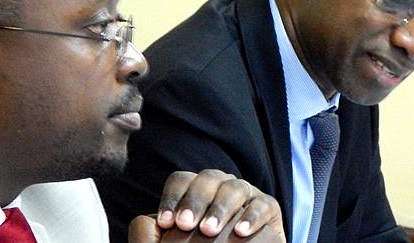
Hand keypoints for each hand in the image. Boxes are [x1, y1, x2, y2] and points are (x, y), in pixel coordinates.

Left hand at [127, 169, 283, 241]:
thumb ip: (153, 235)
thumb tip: (144, 221)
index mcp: (196, 190)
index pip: (181, 180)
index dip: (173, 198)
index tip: (165, 223)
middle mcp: (221, 186)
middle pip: (208, 179)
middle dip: (196, 200)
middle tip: (186, 225)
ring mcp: (246, 194)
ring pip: (234, 187)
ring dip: (221, 207)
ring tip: (209, 231)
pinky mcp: (269, 207)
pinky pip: (263, 203)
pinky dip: (252, 215)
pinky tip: (241, 232)